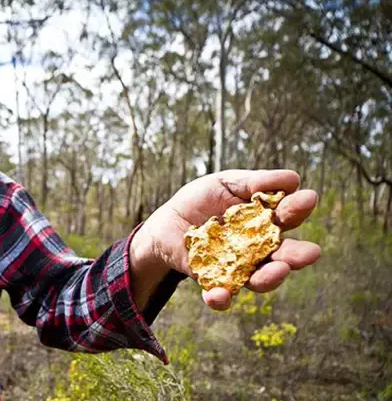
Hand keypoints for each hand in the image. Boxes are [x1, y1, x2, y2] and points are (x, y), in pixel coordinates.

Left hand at [132, 169, 320, 309]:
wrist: (167, 222)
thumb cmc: (201, 200)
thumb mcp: (225, 183)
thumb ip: (255, 182)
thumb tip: (292, 179)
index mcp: (266, 221)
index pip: (288, 216)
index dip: (298, 208)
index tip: (307, 199)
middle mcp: (260, 248)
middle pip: (284, 254)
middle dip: (298, 254)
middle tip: (311, 252)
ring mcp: (239, 268)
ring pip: (261, 279)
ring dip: (271, 278)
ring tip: (279, 270)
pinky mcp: (214, 282)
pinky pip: (222, 295)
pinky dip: (221, 298)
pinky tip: (218, 295)